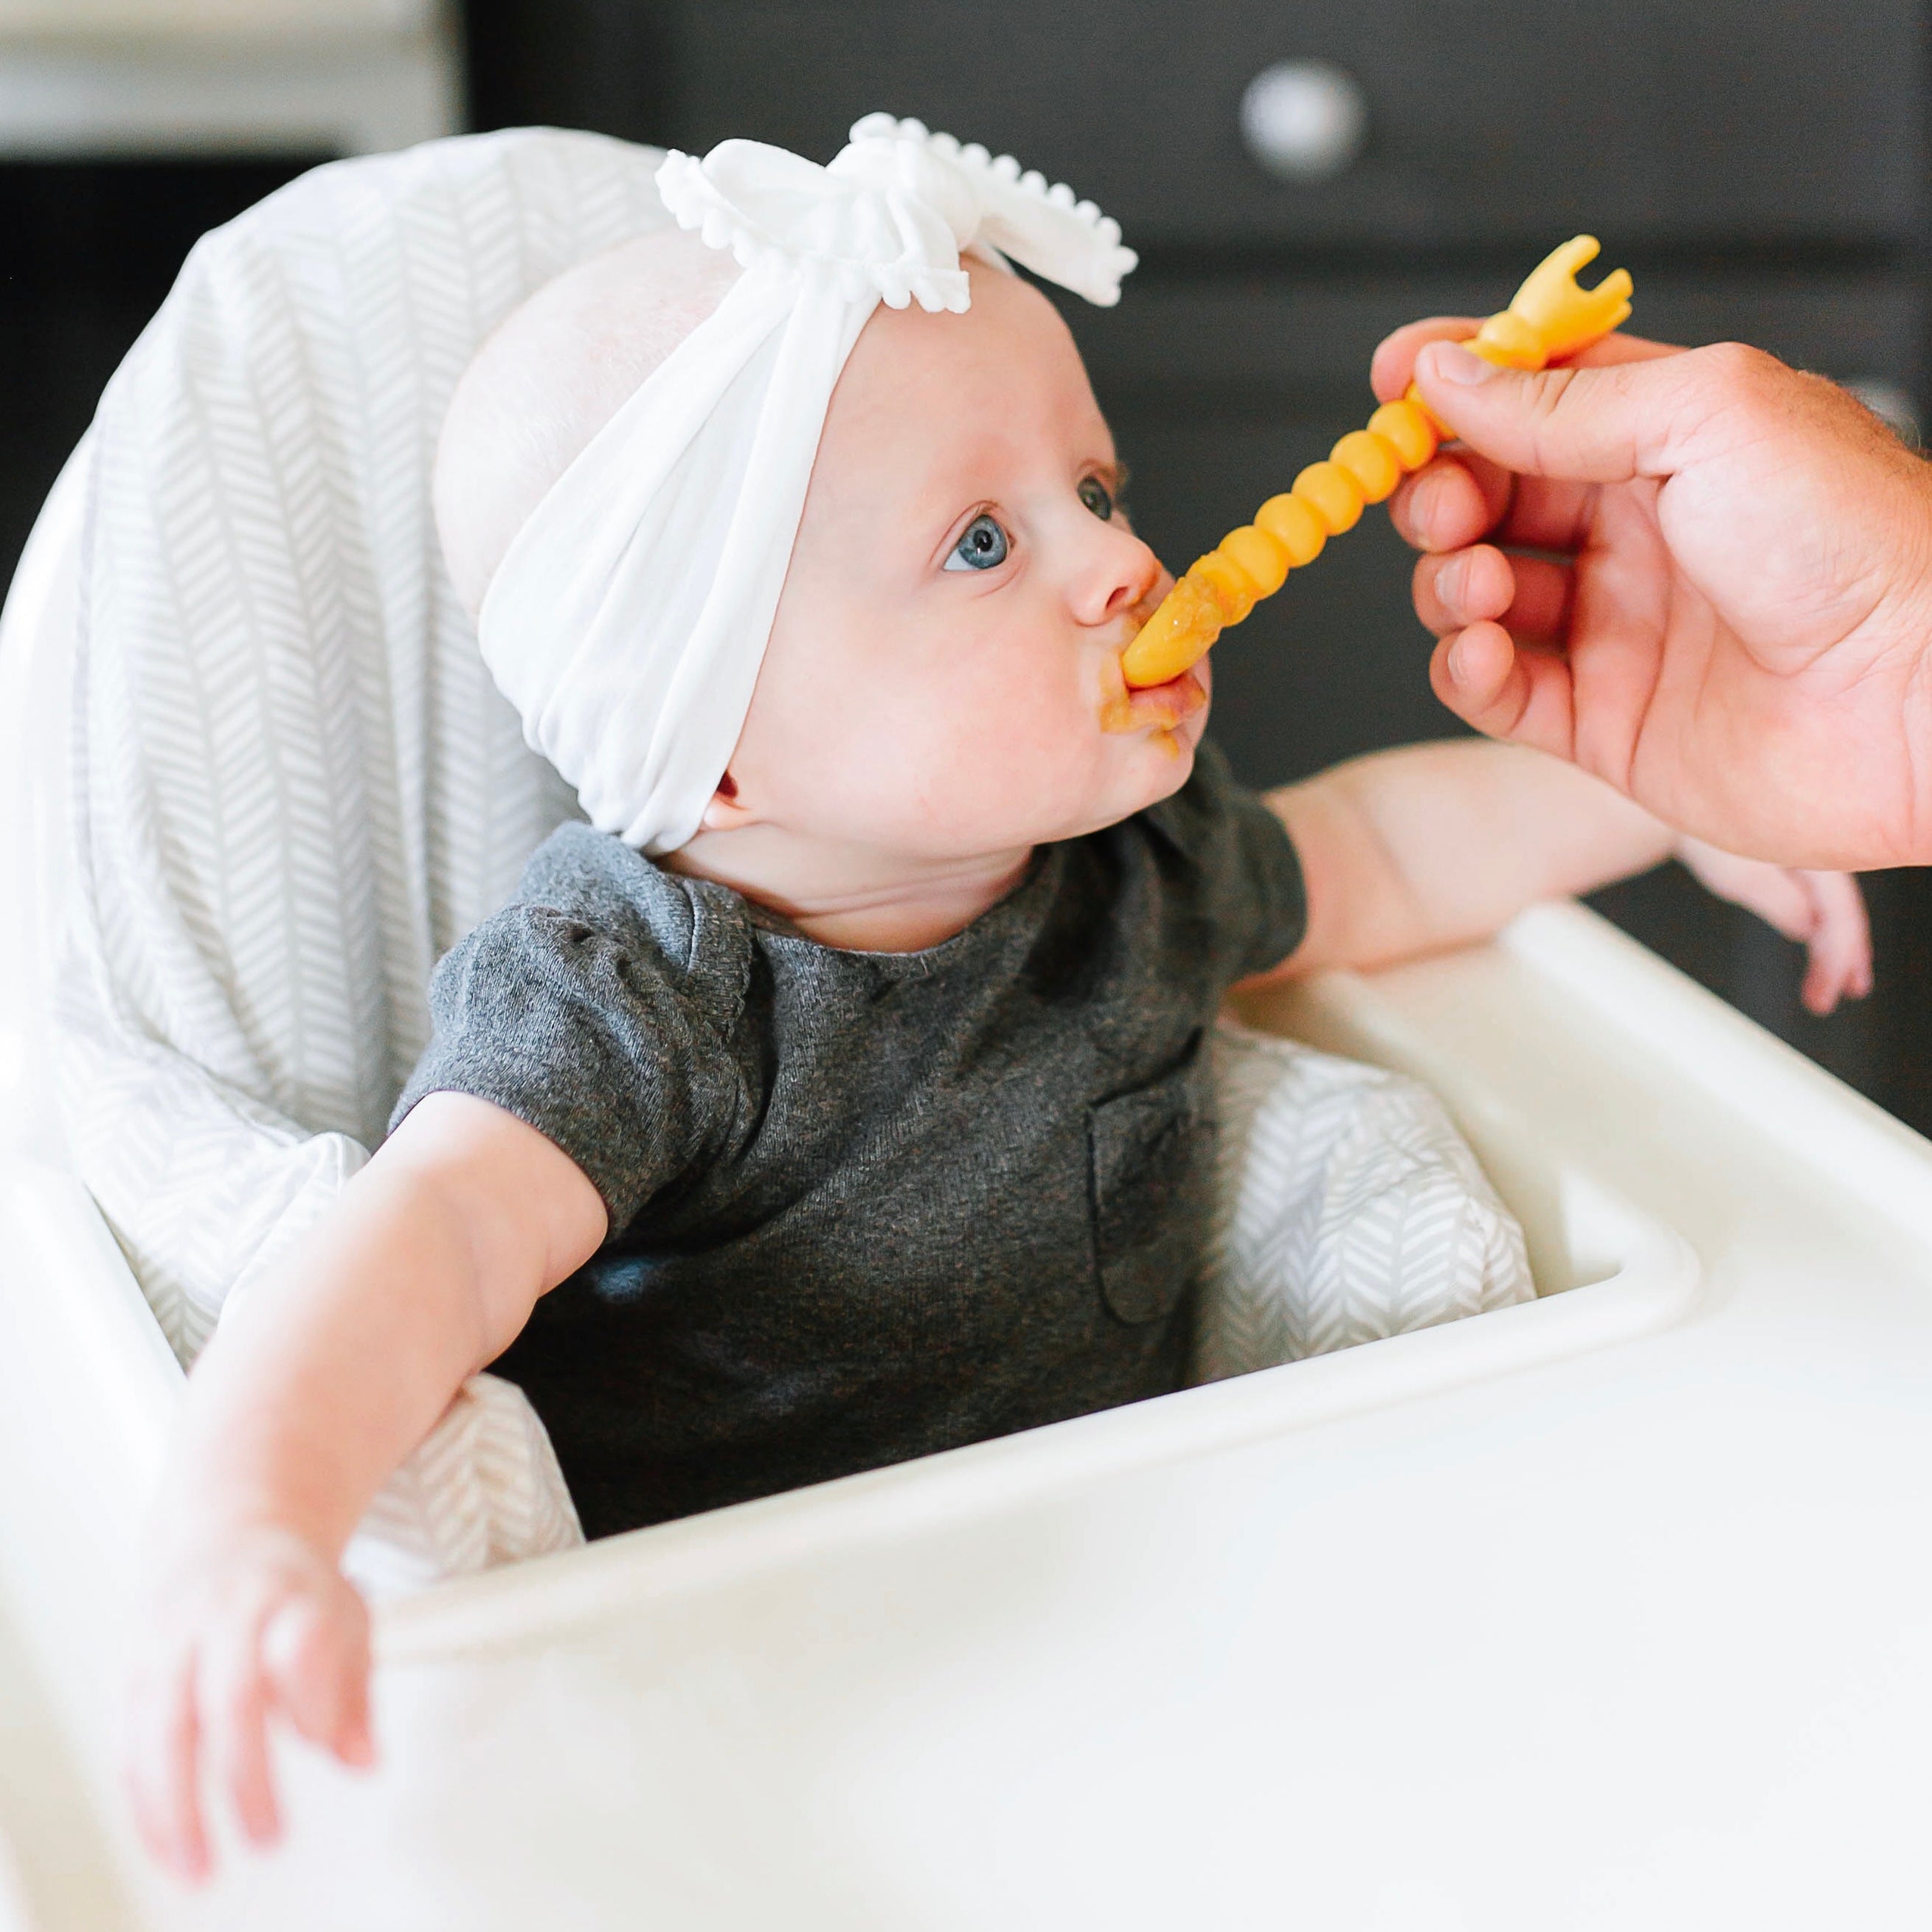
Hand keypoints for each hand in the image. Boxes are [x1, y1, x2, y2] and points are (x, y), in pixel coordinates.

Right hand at [124, 1525, 373, 1883]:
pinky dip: (142, 1801)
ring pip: (164, 1727)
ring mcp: (173, 1640)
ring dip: (176, 1807)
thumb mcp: (347, 1618)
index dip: (311, 1696)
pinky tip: (163, 1845)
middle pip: (229, 1697)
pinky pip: (129, 1741)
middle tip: (267, 1837)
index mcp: (291, 1596)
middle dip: (245, 1776)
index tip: (321, 1740)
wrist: (230, 1529)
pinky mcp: (134, 1669)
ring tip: (198, 1866)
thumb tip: (364, 1760)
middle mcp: (227, 1614)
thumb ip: (356, 1693)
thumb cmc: (295, 1589)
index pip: (300, 1642)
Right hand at [1371, 321, 1931, 869]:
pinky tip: (1480, 652)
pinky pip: (1496, 691)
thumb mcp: (1706, 417)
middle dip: (1439, 494)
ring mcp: (1615, 629)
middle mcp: (1636, 532)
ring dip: (1449, 583)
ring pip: (1474, 595)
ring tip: (1482, 586)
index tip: (1392, 384)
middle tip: (1442, 506)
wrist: (1921, 697)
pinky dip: (1465, 670)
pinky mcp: (1602, 723)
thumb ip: (1560, 403)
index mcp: (1669, 440)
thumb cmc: (1856, 542)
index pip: (1532, 397)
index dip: (1455, 385)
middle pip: (1484, 498)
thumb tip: (1448, 375)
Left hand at [1673, 838, 1872, 1014]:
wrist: (1689, 816)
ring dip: (1834, 952)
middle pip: (1843, 915)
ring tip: (1831, 989)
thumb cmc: (1710, 840)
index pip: (1841, 914)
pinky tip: (1820, 953)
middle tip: (1826, 1001)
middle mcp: (1821, 860)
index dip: (1838, 959)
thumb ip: (1781, 901)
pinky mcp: (1799, 873)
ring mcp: (1812, 866)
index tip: (1825, 995)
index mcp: (1814, 857)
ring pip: (1833, 912)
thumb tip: (1810, 928)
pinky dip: (1821, 931)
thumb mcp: (1740, 877)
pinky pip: (1819, 905)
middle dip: (1841, 961)